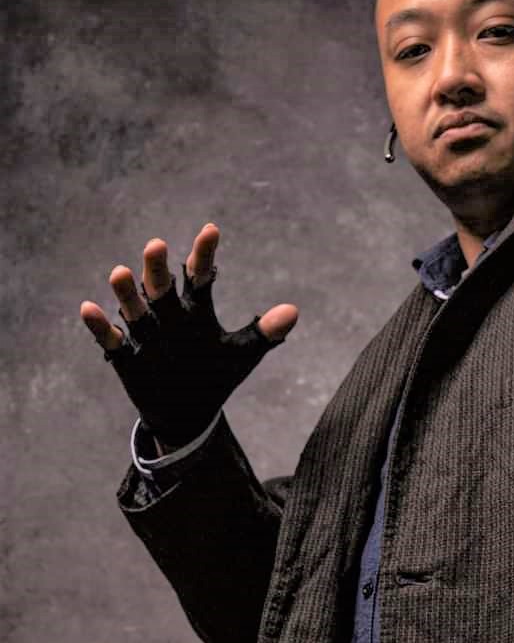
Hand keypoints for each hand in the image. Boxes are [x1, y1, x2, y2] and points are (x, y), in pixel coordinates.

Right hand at [80, 224, 298, 450]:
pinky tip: (89, 308)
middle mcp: (168, 315)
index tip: (212, 230)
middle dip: (158, 268)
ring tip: (120, 272)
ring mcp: (146, 334)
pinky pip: (110, 340)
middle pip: (161, 287)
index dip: (204, 255)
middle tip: (157, 246)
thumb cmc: (215, 375)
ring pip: (134, 308)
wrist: (189, 412)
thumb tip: (294, 311)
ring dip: (126, 292)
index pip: (200, 276)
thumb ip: (265, 332)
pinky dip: (99, 326)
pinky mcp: (127, 357)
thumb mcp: (242, 354)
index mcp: (196, 310)